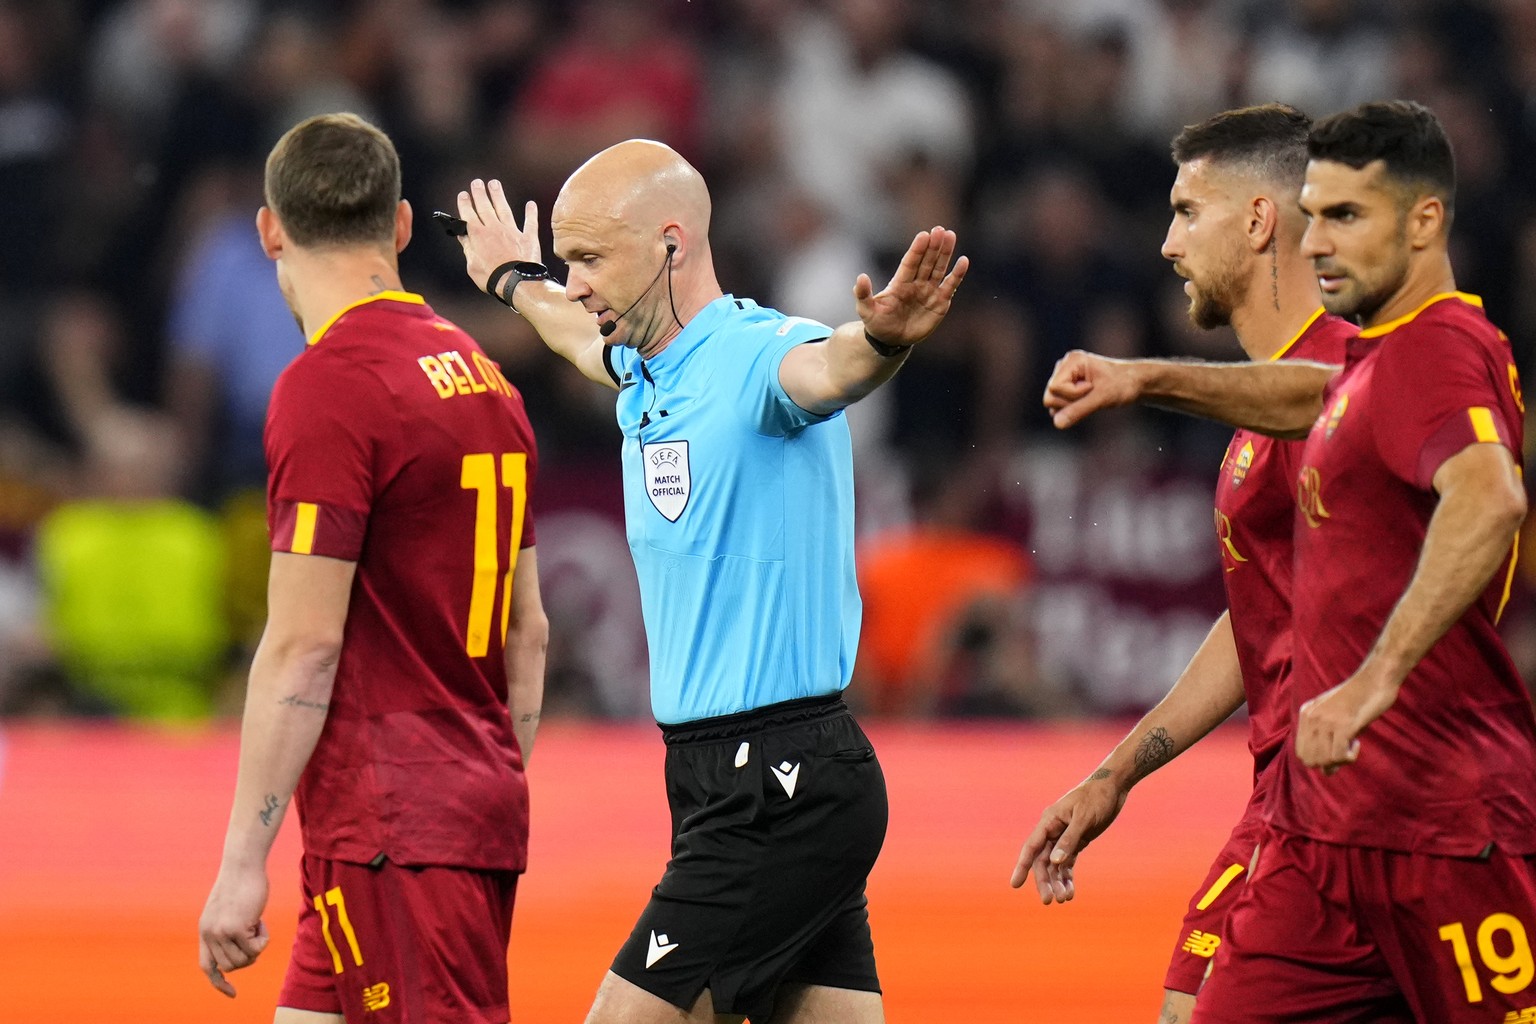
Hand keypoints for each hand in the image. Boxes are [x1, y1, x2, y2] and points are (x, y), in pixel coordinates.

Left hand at [198, 864, 270, 997]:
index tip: (232, 993)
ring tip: (258, 925)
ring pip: (243, 961)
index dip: (218, 982)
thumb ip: (228, 929)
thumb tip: (242, 954)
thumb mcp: (228, 909)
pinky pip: (255, 949)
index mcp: (205, 930)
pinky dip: (263, 938)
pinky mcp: (236, 928)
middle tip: (255, 935)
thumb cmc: (242, 882)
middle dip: (248, 956)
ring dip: (256, 947)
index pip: (207, 966)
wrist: (243, 864)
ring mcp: (221, 933)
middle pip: (231, 966)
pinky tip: (261, 920)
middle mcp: (209, 934)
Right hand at [456, 179, 542, 296]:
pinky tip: (531, 204)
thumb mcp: (472, 265)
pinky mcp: (528, 238)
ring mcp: (512, 231)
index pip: (468, 215)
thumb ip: (468, 248)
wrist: (516, 282)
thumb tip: (462, 236)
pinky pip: (530, 223)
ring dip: (498, 195)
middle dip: (479, 193)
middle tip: (477, 182)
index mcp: (478, 235)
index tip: (463, 194)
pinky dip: (531, 213)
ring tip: (494, 184)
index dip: (465, 204)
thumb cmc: (492, 277)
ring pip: (504, 209)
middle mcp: (495, 229)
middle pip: (485, 207)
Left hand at [855, 226, 967, 346]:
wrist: (891, 340)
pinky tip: (964, 261)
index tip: (923, 235)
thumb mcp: (866, 310)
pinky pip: (950, 286)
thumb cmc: (877, 323)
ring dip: (945, 253)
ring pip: (939, 268)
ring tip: (950, 235)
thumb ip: (863, 294)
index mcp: (899, 282)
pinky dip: (957, 274)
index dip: (917, 250)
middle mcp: (916, 283)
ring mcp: (929, 291)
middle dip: (933, 246)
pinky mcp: (940, 302)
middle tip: (939, 230)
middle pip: (926, 261)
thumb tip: (861, 277)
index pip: (910, 262)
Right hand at [1010, 774, 1126, 903]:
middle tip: (1049, 901)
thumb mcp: (1084, 818)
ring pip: (1055, 864)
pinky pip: (1067, 862)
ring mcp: (1064, 836)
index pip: (1031, 847)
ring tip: (1065, 899)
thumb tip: (1055, 862)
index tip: (1015, 885)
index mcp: (1049, 821)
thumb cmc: (1097, 798)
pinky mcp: (1076, 841)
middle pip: (1042, 860)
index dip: (1022, 866)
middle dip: (1044, 881)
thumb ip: (1069, 840)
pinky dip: (1068, 876)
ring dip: (1058, 882)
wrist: (1112, 787)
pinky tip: (1071, 891)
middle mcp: (1053, 830)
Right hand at [1042, 351, 1142, 428]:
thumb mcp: (1102, 398)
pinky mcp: (1067, 386)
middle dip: (1070, 403)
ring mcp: (1064, 376)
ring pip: (1052, 402)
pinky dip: (1072, 407)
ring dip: (1071, 406)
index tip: (1093, 389)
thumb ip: (1079, 410)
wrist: (1135, 383)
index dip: (1073, 395)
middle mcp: (1064, 366)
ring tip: (1091, 397)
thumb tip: (1057, 424)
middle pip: (1049, 396)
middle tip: (1092, 395)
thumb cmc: (1122, 385)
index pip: (1055, 388)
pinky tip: (1087, 400)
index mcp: (1072, 361)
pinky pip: (1058, 405)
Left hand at [1295, 667, 1399, 772]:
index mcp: (1306, 713)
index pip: (1301, 752)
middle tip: (1344, 750)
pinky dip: (1350, 757)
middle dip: (1328, 763)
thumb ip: (1327, 743)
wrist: (1376, 679)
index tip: (1336, 750)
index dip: (1318, 760)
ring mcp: (1326, 722)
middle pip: (1309, 760)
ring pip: (1324, 760)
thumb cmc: (1360, 700)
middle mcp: (1312, 718)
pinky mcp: (1343, 725)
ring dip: (1340, 760)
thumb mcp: (1337, 719)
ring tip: (1351, 745)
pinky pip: (1339, 756)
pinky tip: (1357, 743)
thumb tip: (1326, 772)